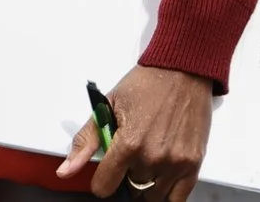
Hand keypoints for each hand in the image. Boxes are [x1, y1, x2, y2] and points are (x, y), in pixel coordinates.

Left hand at [58, 64, 211, 200]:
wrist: (183, 69)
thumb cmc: (147, 84)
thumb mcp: (108, 105)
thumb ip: (85, 141)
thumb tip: (66, 170)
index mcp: (128, 143)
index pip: (104, 187)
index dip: (102, 180)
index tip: (108, 171)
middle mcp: (152, 156)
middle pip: (130, 190)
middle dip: (127, 176)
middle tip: (133, 156)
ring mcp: (174, 162)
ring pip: (151, 195)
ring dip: (147, 183)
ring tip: (149, 160)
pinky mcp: (193, 162)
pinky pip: (177, 198)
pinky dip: (167, 192)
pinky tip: (163, 176)